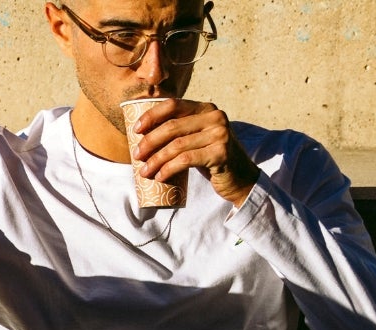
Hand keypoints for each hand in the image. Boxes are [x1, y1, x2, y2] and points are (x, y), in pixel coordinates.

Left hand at [129, 98, 263, 205]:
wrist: (240, 178)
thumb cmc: (210, 158)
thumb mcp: (197, 138)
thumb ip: (180, 130)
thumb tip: (141, 134)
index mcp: (206, 108)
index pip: (173, 105)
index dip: (151, 116)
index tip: (135, 130)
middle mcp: (215, 117)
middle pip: (172, 127)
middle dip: (149, 142)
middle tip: (136, 156)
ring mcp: (220, 134)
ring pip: (177, 145)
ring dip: (156, 160)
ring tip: (144, 171)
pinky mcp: (221, 153)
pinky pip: (186, 159)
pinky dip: (169, 169)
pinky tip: (160, 176)